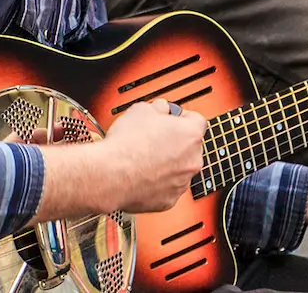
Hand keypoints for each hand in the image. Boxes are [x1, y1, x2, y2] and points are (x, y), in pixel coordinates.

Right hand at [100, 99, 206, 213]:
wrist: (111, 174)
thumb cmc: (126, 144)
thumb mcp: (141, 109)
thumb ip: (158, 108)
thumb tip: (160, 110)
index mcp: (190, 135)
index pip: (196, 121)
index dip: (181, 118)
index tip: (171, 119)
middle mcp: (192, 160)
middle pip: (190, 147)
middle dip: (174, 143)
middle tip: (154, 138)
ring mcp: (182, 182)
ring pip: (179, 169)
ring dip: (167, 164)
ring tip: (144, 158)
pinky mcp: (169, 200)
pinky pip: (168, 187)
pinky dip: (158, 182)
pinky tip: (142, 174)